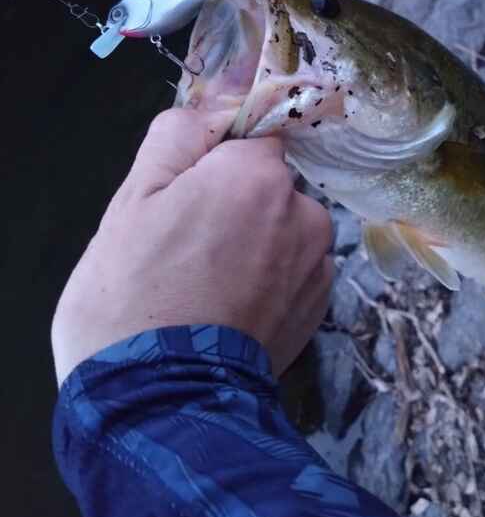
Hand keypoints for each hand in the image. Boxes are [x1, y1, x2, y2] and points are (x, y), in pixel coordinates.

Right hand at [51, 109, 333, 385]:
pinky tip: (230, 310)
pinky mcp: (319, 311)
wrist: (162, 403)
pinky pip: (293, 272)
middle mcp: (304, 212)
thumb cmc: (134, 294)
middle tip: (184, 247)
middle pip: (269, 186)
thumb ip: (177, 137)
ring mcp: (317, 266)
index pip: (252, 138)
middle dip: (235, 203)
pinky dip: (269, 281)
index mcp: (259, 176)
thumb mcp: (132, 199)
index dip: (216, 160)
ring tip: (206, 287)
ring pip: (283, 230)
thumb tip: (212, 113)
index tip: (186, 194)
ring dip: (256, 243)